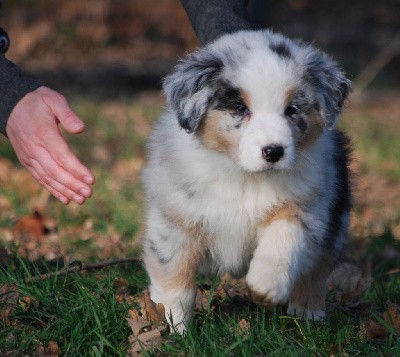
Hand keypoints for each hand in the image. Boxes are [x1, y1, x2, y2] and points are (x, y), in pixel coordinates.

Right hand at [6, 86, 94, 204]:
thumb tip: (81, 129)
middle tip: (88, 194)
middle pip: (55, 171)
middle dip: (72, 184)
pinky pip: (41, 178)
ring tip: (81, 200)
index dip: (76, 169)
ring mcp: (30, 157)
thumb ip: (67, 114)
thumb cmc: (38, 102)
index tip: (91, 179)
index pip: (62, 156)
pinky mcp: (28, 162)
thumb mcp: (53, 100)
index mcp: (43, 134)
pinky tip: (66, 199)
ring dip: (65, 191)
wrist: (11, 106)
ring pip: (48, 178)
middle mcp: (34, 149)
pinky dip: (53, 190)